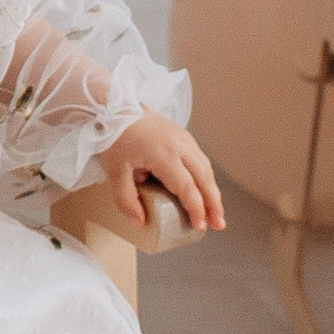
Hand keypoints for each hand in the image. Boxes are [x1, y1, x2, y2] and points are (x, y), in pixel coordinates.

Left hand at [100, 111, 224, 237]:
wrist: (115, 107)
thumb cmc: (115, 137)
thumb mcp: (115, 171)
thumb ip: (126, 199)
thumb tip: (139, 223)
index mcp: (163, 155)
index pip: (187, 187)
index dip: (196, 209)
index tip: (200, 226)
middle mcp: (180, 145)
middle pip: (204, 178)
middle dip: (214, 204)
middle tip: (219, 225)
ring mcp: (184, 138)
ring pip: (206, 168)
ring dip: (213, 191)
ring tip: (215, 213)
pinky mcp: (184, 135)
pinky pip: (200, 159)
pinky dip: (206, 178)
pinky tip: (205, 191)